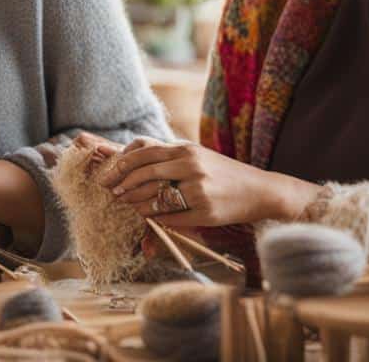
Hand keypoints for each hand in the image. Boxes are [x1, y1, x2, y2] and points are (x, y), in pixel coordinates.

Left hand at [97, 138, 319, 226]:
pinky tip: (151, 218)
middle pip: (145, 174)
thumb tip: (130, 156)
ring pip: (156, 198)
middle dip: (123, 185)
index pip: (144, 153)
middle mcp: (191, 167)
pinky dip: (157, 218)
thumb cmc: (221, 172)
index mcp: (186, 150)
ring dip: (137, 204)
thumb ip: (167, 155)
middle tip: (111, 192)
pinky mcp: (206, 212)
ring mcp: (199, 190)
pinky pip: (172, 218)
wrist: (260, 190)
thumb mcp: (196, 155)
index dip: (122, 165)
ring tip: (128, 206)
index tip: (108, 175)